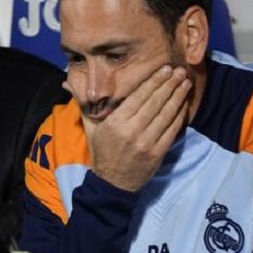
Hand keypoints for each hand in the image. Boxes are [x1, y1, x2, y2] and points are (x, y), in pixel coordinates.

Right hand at [81, 65, 190, 191]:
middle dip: (169, 84)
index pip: (138, 96)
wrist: (112, 183)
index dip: (153, 81)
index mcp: (114, 122)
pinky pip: (172, 129)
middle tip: (179, 71)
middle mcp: (131, 130)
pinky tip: (184, 104)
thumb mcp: (90, 128)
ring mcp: (146, 142)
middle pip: (154, 102)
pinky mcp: (157, 152)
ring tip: (185, 83)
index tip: (164, 69)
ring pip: (166, 114)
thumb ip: (85, 104)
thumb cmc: (101, 151)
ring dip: (177, 96)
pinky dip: (179, 115)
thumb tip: (67, 83)